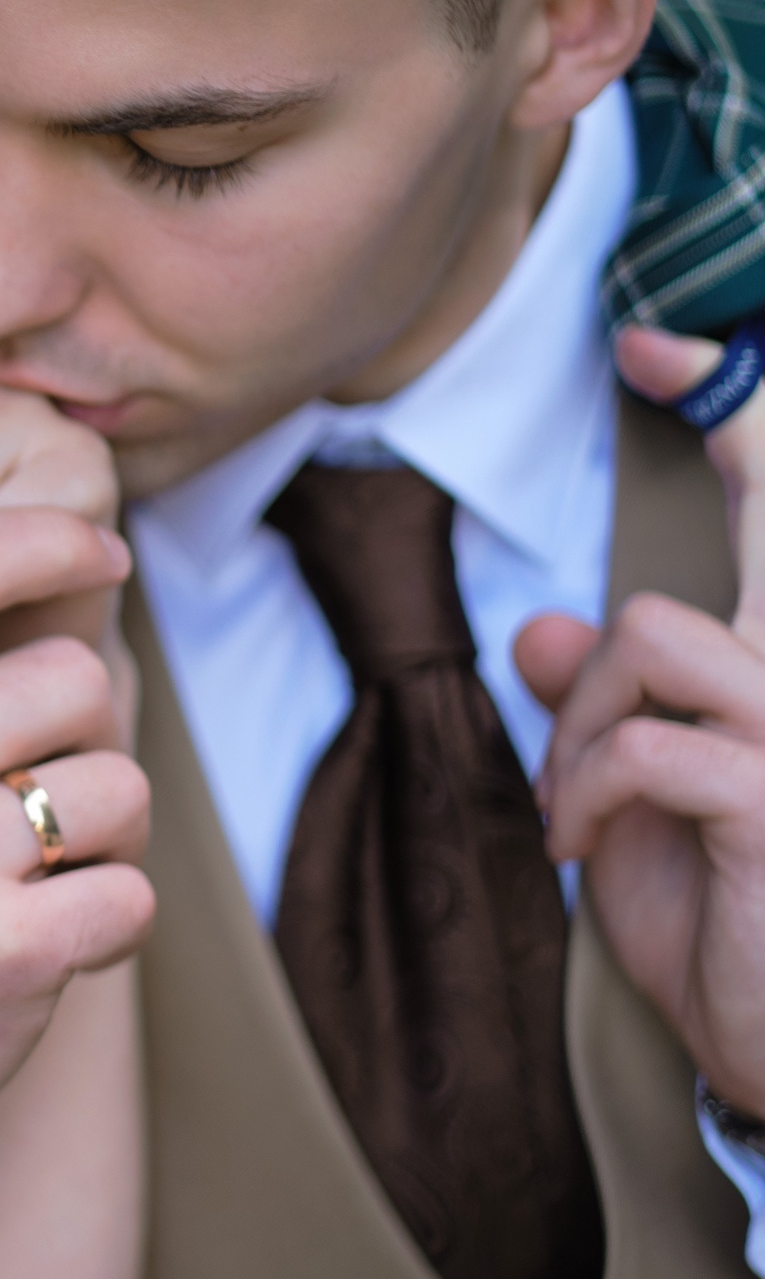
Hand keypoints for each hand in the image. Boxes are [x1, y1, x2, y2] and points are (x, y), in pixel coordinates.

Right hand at [0, 509, 155, 1201]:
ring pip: (119, 786)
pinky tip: (46, 946)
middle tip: (37, 803)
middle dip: (88, 738)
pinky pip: (133, 892)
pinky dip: (112, 925)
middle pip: (74, 676)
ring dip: (107, 842)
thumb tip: (30, 542)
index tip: (103, 551)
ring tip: (33, 883)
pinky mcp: (1, 946)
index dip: (50, 537)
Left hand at [511, 325, 764, 1115]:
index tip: (653, 346)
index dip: (739, 412)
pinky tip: (575, 848)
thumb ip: (601, 712)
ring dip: (579, 713)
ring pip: (652, 628)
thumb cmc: (725, 932)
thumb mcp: (633, 808)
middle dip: (737, 422)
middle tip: (636, 350)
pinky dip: (579, 786)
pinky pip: (643, 741)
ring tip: (572, 799)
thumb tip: (539, 632)